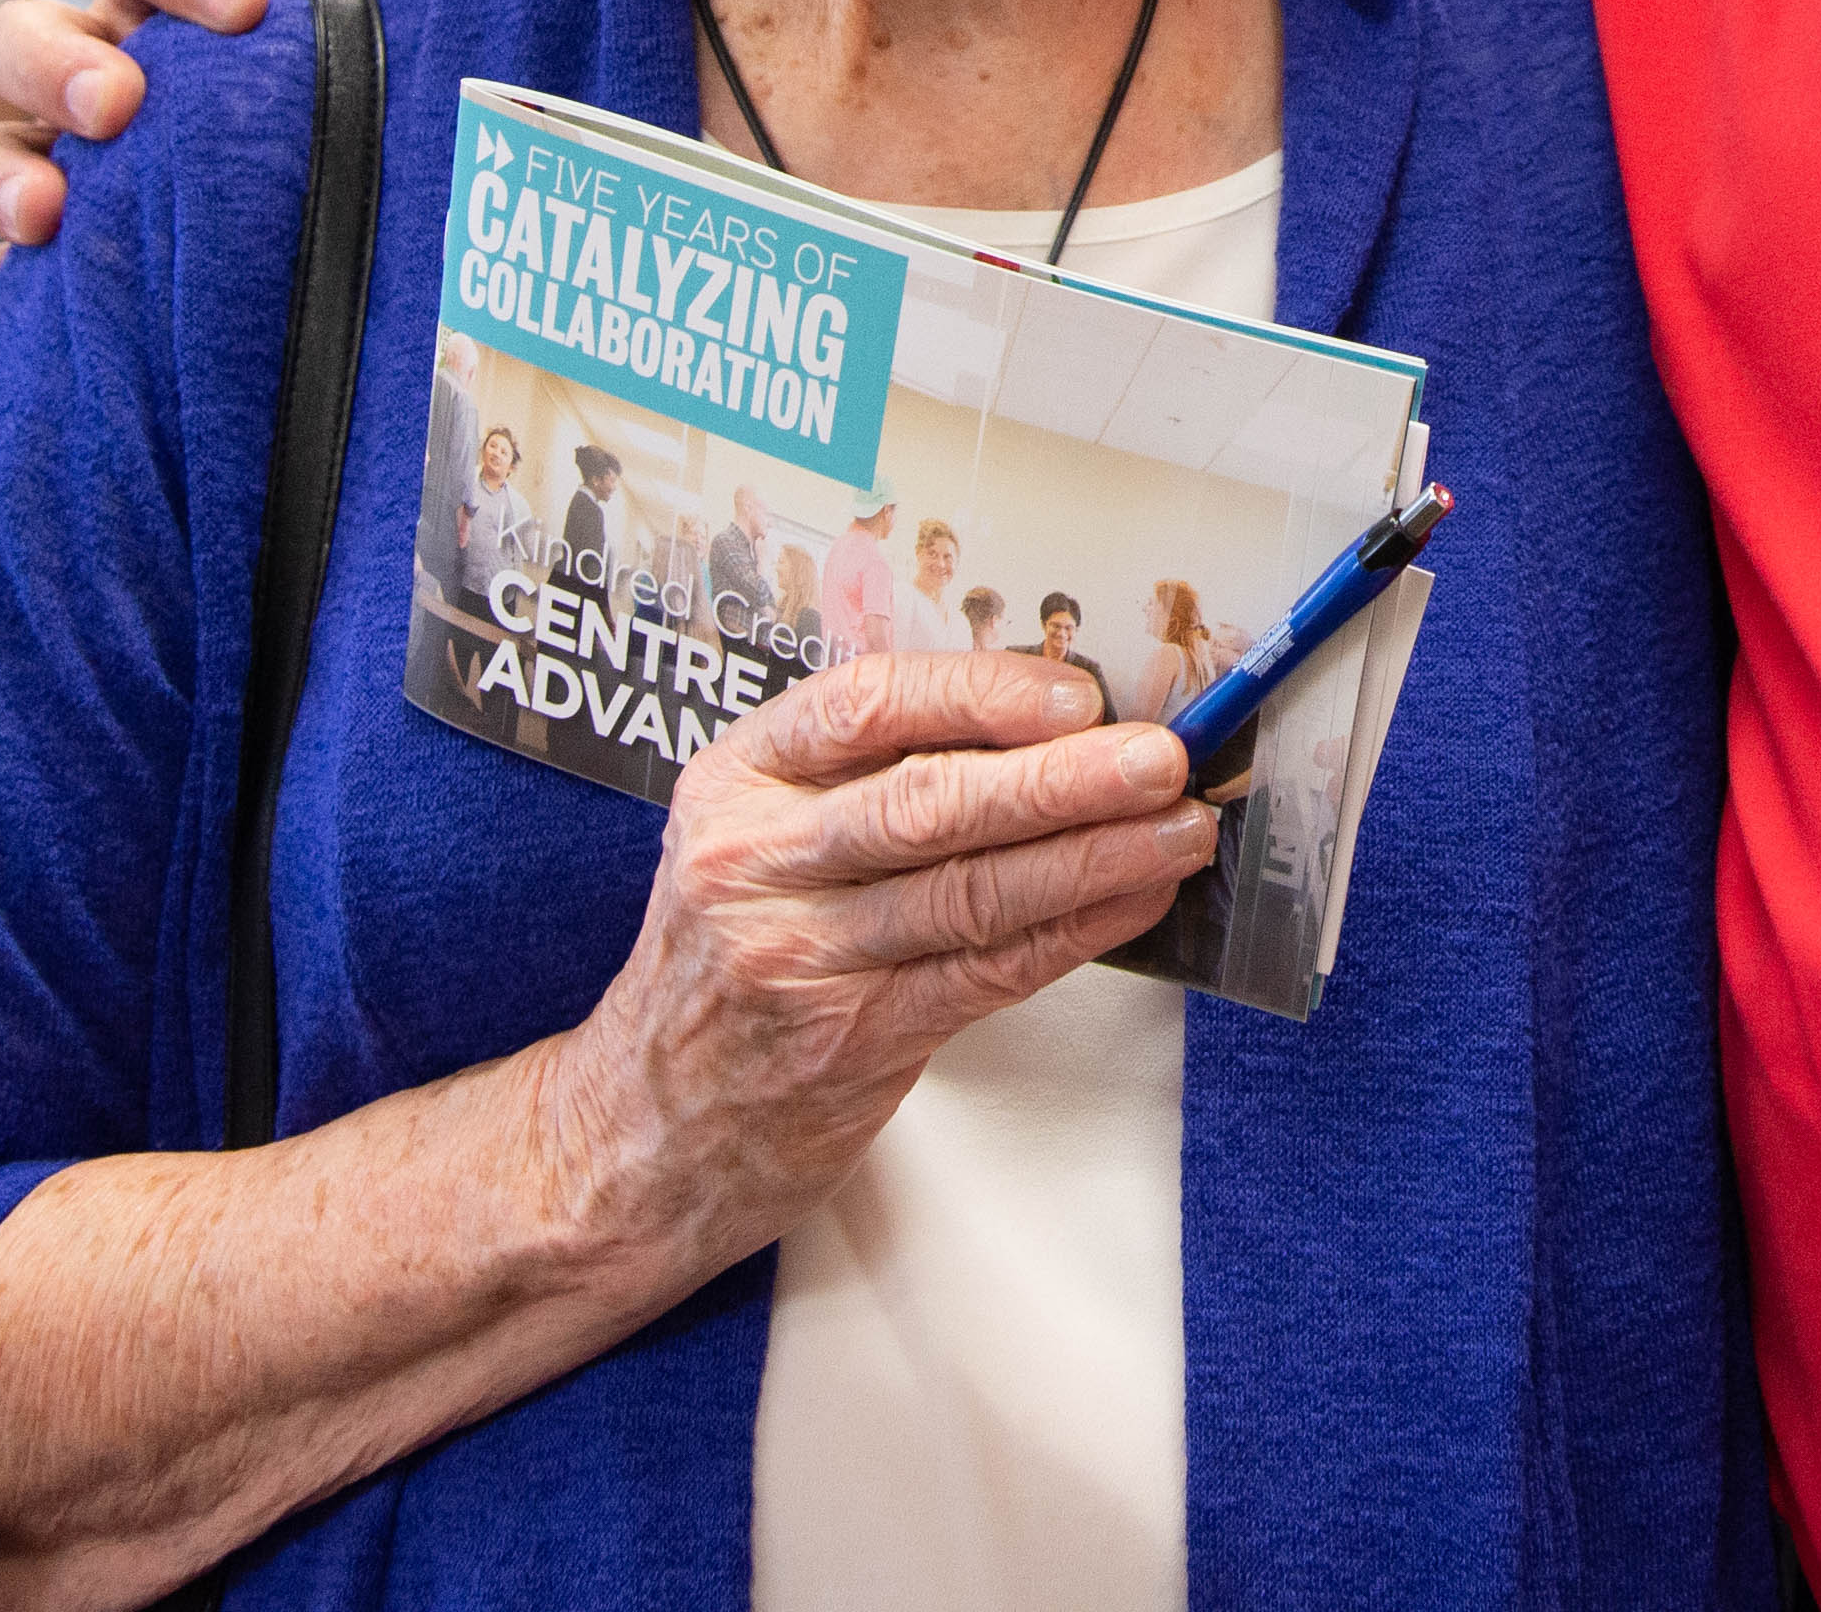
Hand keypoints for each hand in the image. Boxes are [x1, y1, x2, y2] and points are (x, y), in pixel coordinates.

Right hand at [0, 0, 392, 354]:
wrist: (365, 216)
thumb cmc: (348, 79)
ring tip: (44, 213)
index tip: (245, 1)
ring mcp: (58, 172)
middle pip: (23, 39)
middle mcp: (91, 78)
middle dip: (59, 66)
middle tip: (118, 104)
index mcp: (159, 4)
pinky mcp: (49, 274)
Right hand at [536, 654, 1212, 1275]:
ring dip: (1094, 857)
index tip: (1076, 694)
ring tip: (1181, 830)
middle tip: (1162, 757)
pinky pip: (985, 972)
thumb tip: (1046, 723)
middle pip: (929, 802)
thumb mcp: (755, 840)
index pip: (866, 705)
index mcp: (736, 780)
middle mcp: (756, 861)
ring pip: (970, 892)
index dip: (982, 692)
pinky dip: (1074, 932)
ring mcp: (797, 957)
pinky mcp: (849, 1043)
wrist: (640, 1128)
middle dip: (1063, 777)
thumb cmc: (726, 961)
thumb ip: (863, 780)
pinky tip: (1135, 903)